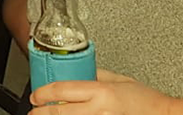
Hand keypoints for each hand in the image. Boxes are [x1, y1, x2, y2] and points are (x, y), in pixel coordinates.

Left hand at [31, 69, 182, 114]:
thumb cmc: (147, 101)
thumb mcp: (119, 80)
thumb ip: (96, 74)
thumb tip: (76, 71)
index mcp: (101, 92)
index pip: (62, 90)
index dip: (43, 93)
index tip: (36, 95)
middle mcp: (100, 110)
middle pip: (59, 111)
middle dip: (41, 111)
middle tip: (34, 110)